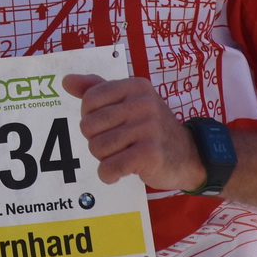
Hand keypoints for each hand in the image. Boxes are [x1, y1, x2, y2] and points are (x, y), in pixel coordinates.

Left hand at [64, 73, 201, 191]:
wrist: (189, 155)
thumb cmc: (151, 128)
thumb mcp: (129, 102)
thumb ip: (97, 89)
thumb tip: (67, 81)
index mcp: (135, 86)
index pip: (89, 100)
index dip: (89, 117)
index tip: (106, 126)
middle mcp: (143, 103)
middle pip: (89, 126)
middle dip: (96, 140)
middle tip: (115, 144)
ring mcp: (149, 128)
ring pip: (97, 148)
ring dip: (104, 159)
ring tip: (121, 156)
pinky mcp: (150, 154)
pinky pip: (111, 167)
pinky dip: (109, 175)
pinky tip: (119, 173)